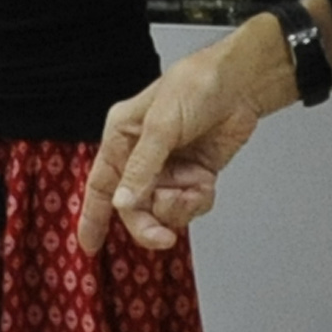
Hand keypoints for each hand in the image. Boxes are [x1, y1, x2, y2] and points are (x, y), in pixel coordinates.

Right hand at [75, 47, 263, 254]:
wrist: (241, 85)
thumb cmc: (196, 86)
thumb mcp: (162, 125)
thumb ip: (142, 167)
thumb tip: (122, 202)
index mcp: (121, 138)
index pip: (100, 183)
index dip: (92, 216)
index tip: (90, 246)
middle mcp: (142, 157)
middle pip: (133, 206)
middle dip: (148, 223)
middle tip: (162, 237)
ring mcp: (169, 169)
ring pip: (163, 210)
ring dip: (180, 206)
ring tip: (193, 186)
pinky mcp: (193, 175)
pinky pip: (189, 205)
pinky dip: (198, 200)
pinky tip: (206, 182)